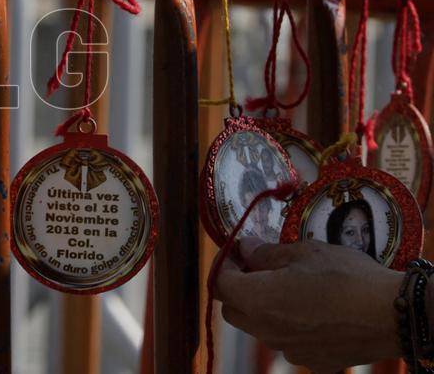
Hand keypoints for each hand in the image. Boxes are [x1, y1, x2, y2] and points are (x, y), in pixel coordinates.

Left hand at [214, 237, 401, 372]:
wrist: (391, 314)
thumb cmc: (345, 277)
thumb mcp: (302, 252)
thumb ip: (265, 253)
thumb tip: (244, 248)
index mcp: (257, 301)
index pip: (219, 284)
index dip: (224, 265)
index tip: (237, 252)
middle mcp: (266, 332)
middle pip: (234, 310)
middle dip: (239, 288)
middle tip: (258, 268)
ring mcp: (290, 351)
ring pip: (261, 328)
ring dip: (264, 308)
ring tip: (291, 287)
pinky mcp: (314, 362)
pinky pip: (289, 343)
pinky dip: (291, 327)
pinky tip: (314, 311)